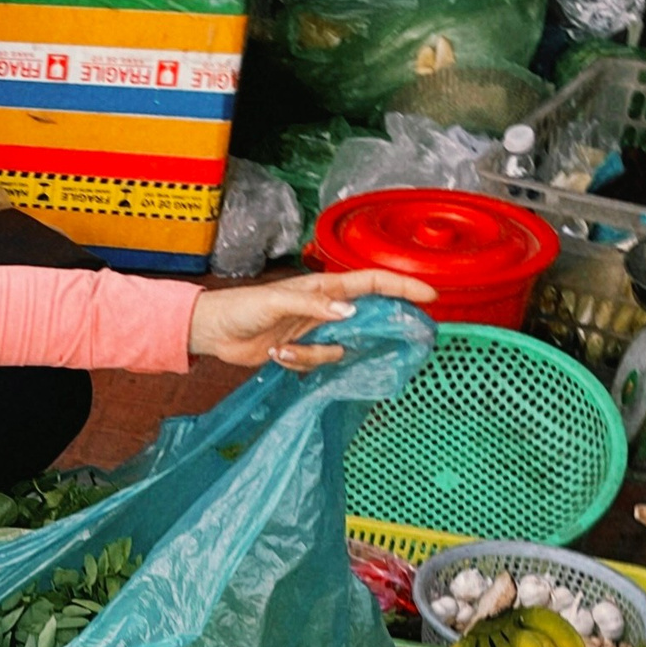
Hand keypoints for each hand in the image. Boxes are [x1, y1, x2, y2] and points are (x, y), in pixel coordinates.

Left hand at [188, 265, 437, 371]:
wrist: (215, 331)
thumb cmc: (242, 306)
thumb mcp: (278, 302)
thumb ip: (314, 306)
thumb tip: (350, 312)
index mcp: (325, 287)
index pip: (373, 283)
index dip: (403, 287)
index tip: (430, 296)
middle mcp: (326, 308)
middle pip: (366, 318)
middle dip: (370, 332)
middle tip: (380, 342)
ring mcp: (316, 330)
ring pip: (340, 348)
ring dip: (314, 355)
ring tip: (282, 350)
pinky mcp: (303, 351)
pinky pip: (319, 363)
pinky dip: (300, 363)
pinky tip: (277, 356)